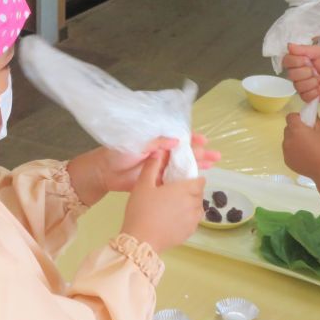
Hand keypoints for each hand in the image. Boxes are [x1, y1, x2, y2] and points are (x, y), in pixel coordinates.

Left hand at [99, 133, 219, 194]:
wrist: (103, 173)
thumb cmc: (117, 154)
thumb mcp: (137, 144)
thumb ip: (156, 142)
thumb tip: (177, 141)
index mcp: (156, 141)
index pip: (178, 137)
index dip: (192, 139)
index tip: (204, 140)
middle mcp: (161, 153)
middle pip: (185, 152)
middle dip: (200, 153)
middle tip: (215, 156)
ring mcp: (161, 168)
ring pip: (183, 165)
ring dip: (198, 165)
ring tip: (214, 165)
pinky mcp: (158, 181)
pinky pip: (176, 180)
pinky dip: (188, 179)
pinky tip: (200, 179)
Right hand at [121, 152, 205, 252]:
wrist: (141, 240)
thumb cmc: (141, 210)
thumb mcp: (142, 185)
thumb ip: (151, 167)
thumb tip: (158, 152)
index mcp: (185, 190)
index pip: (200, 181)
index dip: (193, 179)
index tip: (182, 180)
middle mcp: (193, 204)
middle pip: (199, 194)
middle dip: (192, 191)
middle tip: (175, 192)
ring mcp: (193, 221)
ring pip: (198, 208)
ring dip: (191, 205)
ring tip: (175, 206)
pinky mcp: (189, 233)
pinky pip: (194, 221)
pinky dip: (188, 218)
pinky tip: (174, 219)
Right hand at [281, 44, 319, 102]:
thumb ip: (303, 49)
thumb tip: (288, 45)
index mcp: (298, 61)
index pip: (286, 61)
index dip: (295, 61)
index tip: (307, 60)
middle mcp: (296, 74)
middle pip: (291, 74)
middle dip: (307, 72)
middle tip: (316, 71)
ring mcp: (301, 86)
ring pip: (298, 86)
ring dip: (312, 82)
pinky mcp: (307, 97)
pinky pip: (304, 95)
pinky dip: (314, 92)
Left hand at [282, 113, 319, 180]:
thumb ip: (314, 119)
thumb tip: (310, 115)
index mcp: (296, 129)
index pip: (290, 117)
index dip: (297, 118)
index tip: (304, 123)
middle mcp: (287, 139)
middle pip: (288, 129)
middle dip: (295, 129)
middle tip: (307, 136)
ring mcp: (285, 150)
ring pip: (287, 140)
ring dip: (293, 140)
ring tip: (306, 148)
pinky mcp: (286, 160)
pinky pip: (288, 151)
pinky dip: (293, 151)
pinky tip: (304, 156)